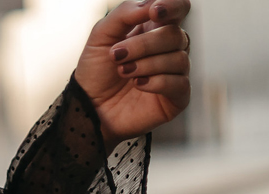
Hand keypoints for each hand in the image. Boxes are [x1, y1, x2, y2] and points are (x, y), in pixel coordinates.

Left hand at [75, 0, 191, 149]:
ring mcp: (174, 73)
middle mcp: (168, 48)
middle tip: (118, 56)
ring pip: (179, 58)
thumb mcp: (102, 35)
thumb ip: (125, 13)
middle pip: (175, 34)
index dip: (172, 6)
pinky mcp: (176, 98)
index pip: (179, 8)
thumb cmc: (96, 72)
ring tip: (124, 73)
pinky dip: (158, 82)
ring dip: (147, 65)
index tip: (154, 11)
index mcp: (154, 28)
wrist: (88, 109)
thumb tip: (152, 4)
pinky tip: (138, 86)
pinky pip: (179, 83)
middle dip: (144, 45)